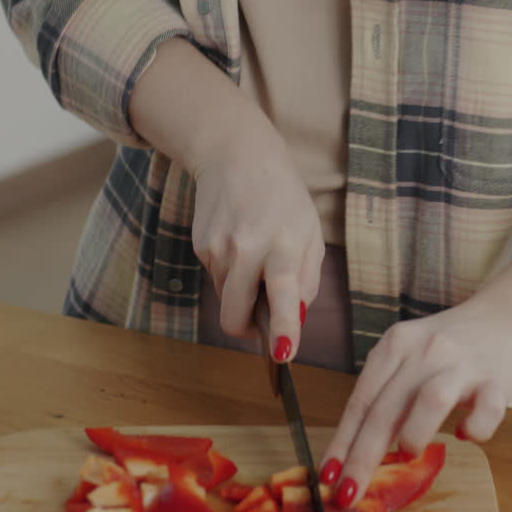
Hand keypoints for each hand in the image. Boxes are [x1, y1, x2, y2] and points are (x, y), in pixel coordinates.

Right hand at [128, 38, 321, 360]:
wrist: (237, 157)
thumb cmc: (284, 200)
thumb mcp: (310, 236)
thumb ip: (307, 282)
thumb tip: (293, 322)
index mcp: (283, 245)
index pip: (283, 292)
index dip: (283, 327)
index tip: (282, 354)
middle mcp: (246, 248)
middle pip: (235, 316)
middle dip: (247, 328)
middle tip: (264, 321)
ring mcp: (218, 249)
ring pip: (227, 299)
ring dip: (242, 293)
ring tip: (256, 257)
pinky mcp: (200, 247)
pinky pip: (218, 279)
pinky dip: (231, 274)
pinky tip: (240, 244)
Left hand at [318, 246, 511, 506]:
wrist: (507, 318)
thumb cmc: (449, 349)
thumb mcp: (409, 359)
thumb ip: (386, 397)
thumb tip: (353, 455)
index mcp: (397, 344)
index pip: (360, 400)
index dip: (341, 441)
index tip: (327, 476)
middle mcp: (426, 350)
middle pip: (385, 408)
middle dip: (363, 457)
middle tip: (349, 494)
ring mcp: (464, 364)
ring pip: (430, 401)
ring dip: (412, 437)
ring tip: (407, 455)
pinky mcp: (499, 379)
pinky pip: (486, 413)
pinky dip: (473, 431)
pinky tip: (465, 434)